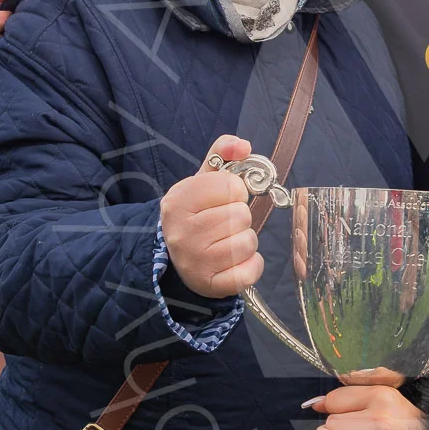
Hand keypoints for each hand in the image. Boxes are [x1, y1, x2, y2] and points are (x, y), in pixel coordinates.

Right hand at [159, 135, 261, 297]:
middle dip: (240, 217)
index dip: (235, 192)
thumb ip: (223, 152)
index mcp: (178, 200)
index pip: (232, 186)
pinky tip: (235, 262)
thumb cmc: (197, 213)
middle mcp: (182, 232)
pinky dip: (251, 265)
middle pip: (241, 215)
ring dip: (246, 240)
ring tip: (227, 241)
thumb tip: (243, 145)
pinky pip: (250, 271)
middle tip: (224, 223)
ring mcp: (195, 261)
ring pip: (248, 242)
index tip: (223, 200)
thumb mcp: (203, 179)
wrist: (177, 256)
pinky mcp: (209, 284)